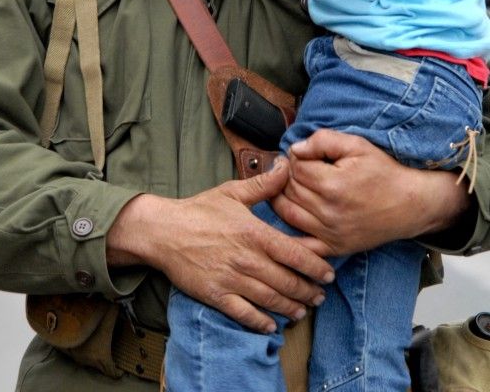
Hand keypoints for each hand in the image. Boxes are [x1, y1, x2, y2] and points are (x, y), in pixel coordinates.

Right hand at [107, 162, 333, 332]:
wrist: (164, 231)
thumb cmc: (199, 210)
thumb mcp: (232, 192)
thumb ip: (264, 184)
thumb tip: (286, 165)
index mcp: (255, 233)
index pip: (295, 254)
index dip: (316, 267)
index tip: (328, 275)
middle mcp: (247, 259)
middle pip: (288, 282)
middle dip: (308, 291)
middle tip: (320, 296)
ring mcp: (232, 280)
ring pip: (271, 300)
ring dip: (291, 308)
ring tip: (302, 310)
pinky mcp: (216, 296)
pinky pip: (245, 314)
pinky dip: (261, 323)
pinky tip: (272, 326)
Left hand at [272, 130, 469, 254]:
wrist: (411, 204)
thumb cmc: (384, 172)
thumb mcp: (357, 145)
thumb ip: (323, 140)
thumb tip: (295, 148)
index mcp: (333, 185)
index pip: (296, 168)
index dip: (296, 156)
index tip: (304, 154)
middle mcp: (329, 213)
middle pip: (289, 189)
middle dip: (289, 175)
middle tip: (299, 168)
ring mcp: (331, 234)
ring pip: (287, 213)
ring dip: (284, 196)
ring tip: (296, 185)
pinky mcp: (334, 248)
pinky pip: (300, 243)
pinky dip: (288, 231)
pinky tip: (292, 215)